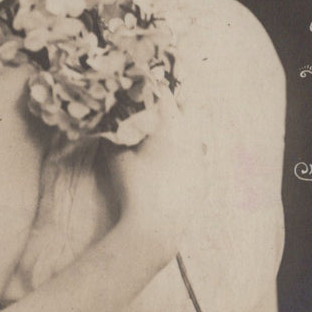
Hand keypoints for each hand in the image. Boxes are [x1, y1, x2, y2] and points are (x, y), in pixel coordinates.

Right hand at [105, 90, 207, 262]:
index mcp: (170, 126)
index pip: (165, 96)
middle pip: (189, 108)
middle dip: (175, 103)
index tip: (147, 83)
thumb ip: (115, 134)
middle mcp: (191, 137)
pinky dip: (188, 150)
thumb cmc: (134, 188)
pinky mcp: (203, 177)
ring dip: (183, 126)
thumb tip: (108, 118)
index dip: (155, 88)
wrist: (156, 228)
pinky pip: (198, 154)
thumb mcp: (118, 157)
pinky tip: (173, 158)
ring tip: (165, 131)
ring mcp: (200, 158)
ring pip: (196, 130)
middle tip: (159, 104)